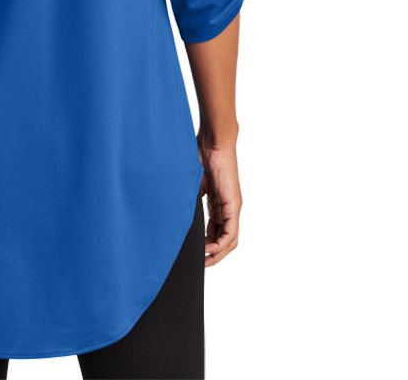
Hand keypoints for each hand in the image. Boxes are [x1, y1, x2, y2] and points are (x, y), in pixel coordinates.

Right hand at [198, 141, 241, 266]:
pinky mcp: (233, 204)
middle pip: (225, 240)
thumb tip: (175, 215)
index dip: (207, 245)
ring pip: (229, 240)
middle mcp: (228, 207)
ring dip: (218, 254)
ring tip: (205, 262)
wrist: (211, 141)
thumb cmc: (200, 156)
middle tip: (201, 264)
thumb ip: (188, 200)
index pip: (216, 231)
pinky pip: (230, 232)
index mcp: (218, 203)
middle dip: (214, 255)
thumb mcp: (191, 185)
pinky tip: (209, 249)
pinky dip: (221, 244)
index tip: (195, 254)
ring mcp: (232, 207)